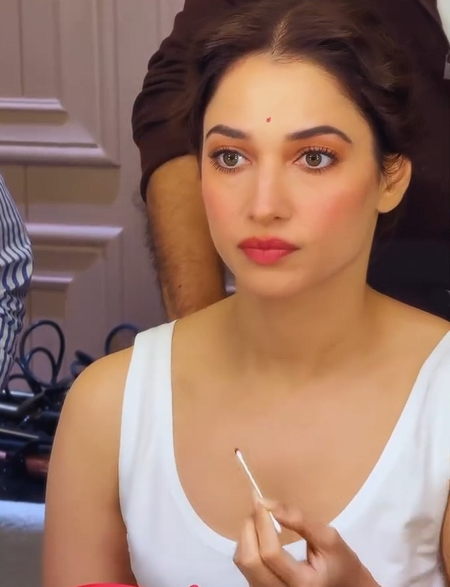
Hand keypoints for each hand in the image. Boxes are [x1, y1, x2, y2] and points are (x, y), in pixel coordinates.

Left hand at [233, 496, 378, 586]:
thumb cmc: (341, 563)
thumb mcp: (329, 539)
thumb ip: (300, 521)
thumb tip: (268, 503)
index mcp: (302, 583)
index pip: (270, 554)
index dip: (262, 523)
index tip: (261, 499)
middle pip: (249, 561)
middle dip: (250, 527)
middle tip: (259, 507)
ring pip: (242, 563)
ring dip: (247, 535)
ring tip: (261, 518)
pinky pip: (244, 566)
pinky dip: (248, 544)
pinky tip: (260, 534)